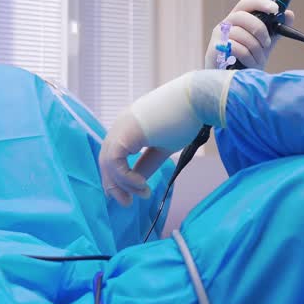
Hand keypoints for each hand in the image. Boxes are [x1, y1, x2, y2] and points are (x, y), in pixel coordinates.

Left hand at [98, 71, 232, 205]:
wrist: (197, 100)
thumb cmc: (186, 119)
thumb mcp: (163, 148)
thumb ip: (147, 164)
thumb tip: (137, 183)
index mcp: (128, 127)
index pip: (113, 157)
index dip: (117, 180)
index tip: (129, 198)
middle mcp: (120, 126)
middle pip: (106, 161)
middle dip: (115, 186)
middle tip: (128, 204)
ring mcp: (121, 127)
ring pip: (108, 163)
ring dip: (122, 184)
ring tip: (142, 194)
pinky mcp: (125, 131)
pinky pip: (115, 160)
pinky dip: (125, 177)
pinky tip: (141, 185)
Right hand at [203, 0, 295, 70]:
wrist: (231, 82)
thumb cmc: (245, 60)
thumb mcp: (263, 44)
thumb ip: (275, 31)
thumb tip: (289, 14)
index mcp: (237, 21)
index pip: (246, 4)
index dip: (260, 3)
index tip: (275, 9)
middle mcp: (225, 25)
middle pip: (241, 16)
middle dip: (259, 29)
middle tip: (267, 43)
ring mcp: (218, 37)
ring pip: (239, 33)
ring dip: (255, 48)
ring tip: (260, 60)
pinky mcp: (214, 50)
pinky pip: (234, 47)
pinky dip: (248, 57)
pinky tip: (251, 64)